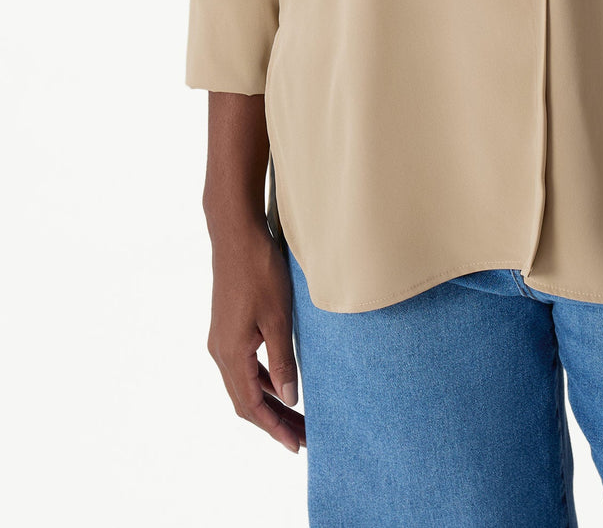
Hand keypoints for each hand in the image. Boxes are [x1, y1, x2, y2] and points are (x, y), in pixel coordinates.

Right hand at [206, 220, 304, 452]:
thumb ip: (283, 361)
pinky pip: (244, 367)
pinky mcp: (228, 328)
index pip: (252, 406)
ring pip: (245, 385)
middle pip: (246, 401)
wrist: (236, 235)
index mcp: (231, 354)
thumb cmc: (259, 272)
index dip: (274, 429)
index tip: (297, 447)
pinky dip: (263, 382)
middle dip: (274, 422)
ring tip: (297, 418)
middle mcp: (220, 352)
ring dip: (269, 403)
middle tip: (303, 439)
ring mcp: (222, 340)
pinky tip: (281, 383)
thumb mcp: (278, 318)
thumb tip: (290, 399)